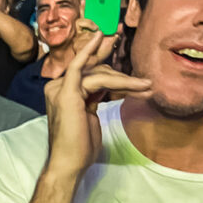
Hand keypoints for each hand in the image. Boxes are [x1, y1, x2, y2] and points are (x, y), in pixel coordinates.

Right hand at [44, 26, 149, 178]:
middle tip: (144, 81)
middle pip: (95, 71)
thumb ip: (94, 98)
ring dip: (125, 80)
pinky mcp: (66, 92)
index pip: (89, 73)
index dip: (104, 60)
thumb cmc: (80, 146)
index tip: (116, 42)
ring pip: (97, 73)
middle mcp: (57, 87)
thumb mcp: (90, 116)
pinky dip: (89, 51)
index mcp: (63, 92)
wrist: (70, 163)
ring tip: (145, 87)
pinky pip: (79, 67)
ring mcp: (60, 89)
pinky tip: (101, 39)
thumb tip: (110, 85)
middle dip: (121, 75)